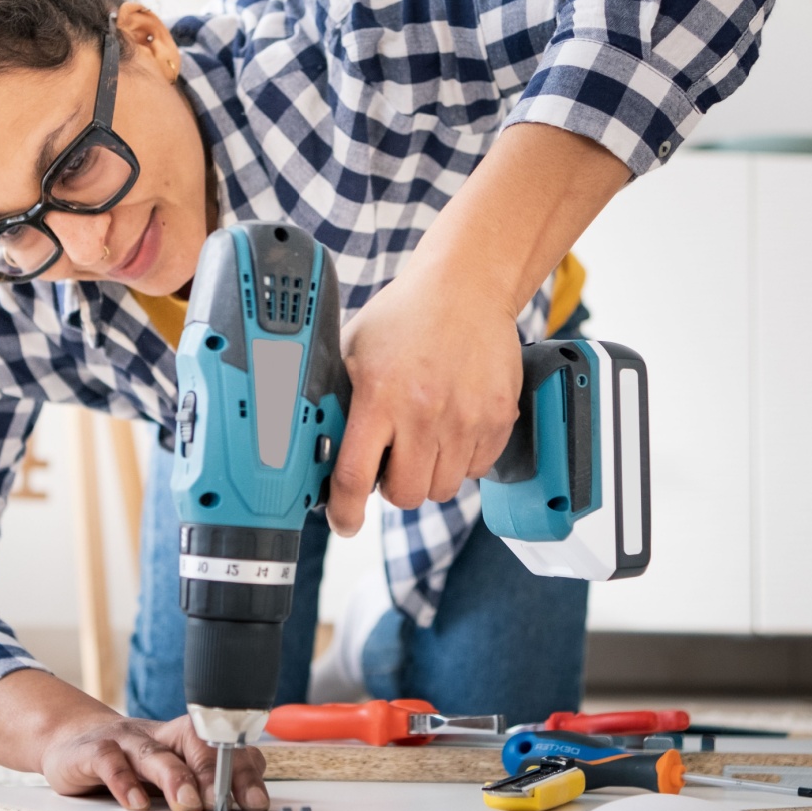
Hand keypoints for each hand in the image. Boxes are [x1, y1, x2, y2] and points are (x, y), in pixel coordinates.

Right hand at [39, 711, 268, 810]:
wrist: (72, 741)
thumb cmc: (128, 763)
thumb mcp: (165, 773)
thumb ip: (196, 785)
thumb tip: (240, 808)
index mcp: (183, 739)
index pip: (221, 747)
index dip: (241, 770)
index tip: (256, 801)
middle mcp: (159, 735)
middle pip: (193, 743)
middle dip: (213, 773)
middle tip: (223, 803)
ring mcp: (126, 740)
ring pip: (154, 753)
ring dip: (174, 777)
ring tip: (188, 804)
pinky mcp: (94, 751)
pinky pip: (110, 762)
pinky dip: (123, 781)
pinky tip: (136, 804)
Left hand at [325, 260, 522, 535]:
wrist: (466, 288)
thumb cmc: (403, 318)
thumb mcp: (352, 351)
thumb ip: (337, 400)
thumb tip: (312, 447)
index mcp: (379, 396)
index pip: (355, 476)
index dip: (345, 511)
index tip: (344, 522)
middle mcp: (425, 412)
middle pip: (404, 495)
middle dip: (392, 486)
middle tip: (390, 458)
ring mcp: (467, 418)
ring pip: (441, 489)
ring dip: (427, 474)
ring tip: (422, 437)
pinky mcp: (499, 418)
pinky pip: (476, 471)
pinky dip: (460, 461)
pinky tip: (450, 427)